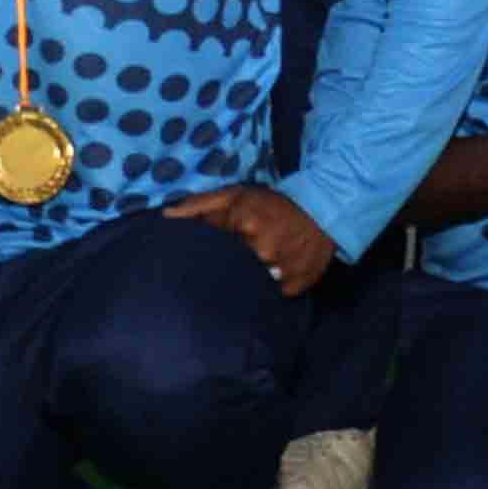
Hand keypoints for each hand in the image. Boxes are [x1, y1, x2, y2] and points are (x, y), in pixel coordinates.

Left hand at [165, 182, 335, 296]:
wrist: (322, 211)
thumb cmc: (271, 203)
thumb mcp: (233, 195)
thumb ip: (198, 205)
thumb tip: (165, 215)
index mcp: (244, 225)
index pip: (215, 250)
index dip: (212, 253)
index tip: (213, 254)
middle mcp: (263, 251)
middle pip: (234, 270)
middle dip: (232, 266)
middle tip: (240, 259)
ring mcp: (282, 271)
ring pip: (254, 284)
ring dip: (253, 279)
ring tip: (256, 269)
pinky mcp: (297, 286)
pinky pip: (275, 293)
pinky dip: (273, 287)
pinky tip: (274, 276)